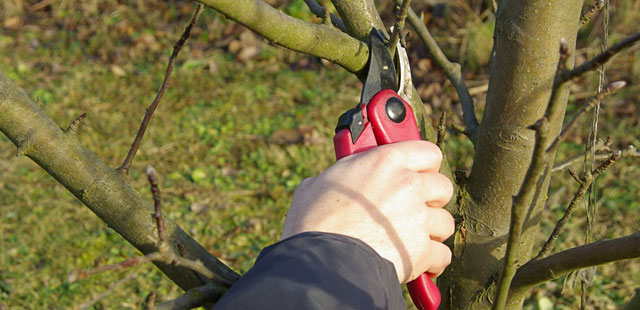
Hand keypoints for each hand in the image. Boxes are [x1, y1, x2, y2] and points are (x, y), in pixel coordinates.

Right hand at [282, 140, 453, 283]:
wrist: (322, 260)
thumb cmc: (314, 222)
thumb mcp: (318, 185)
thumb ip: (339, 178)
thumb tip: (324, 185)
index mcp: (385, 161)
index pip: (428, 152)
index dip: (425, 165)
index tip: (420, 173)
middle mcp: (408, 184)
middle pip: (443, 187)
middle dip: (432, 200)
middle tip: (416, 208)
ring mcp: (418, 218)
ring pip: (445, 222)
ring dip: (433, 232)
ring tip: (414, 238)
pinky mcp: (422, 250)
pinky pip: (443, 254)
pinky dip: (433, 261)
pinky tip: (421, 263)